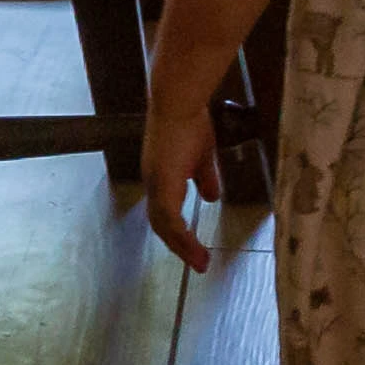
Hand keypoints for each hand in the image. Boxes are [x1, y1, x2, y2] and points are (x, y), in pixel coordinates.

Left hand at [140, 95, 221, 274]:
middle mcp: (153, 183)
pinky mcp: (162, 184)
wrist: (179, 102)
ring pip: (164, 226)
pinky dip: (182, 238)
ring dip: (182, 247)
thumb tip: (211, 198)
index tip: (193, 246)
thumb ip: (205, 178)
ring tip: (200, 262)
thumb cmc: (190, 120)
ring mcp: (155, 184)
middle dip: (179, 245)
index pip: (164, 211)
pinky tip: (195, 248)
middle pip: (161, 224)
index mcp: (160, 176)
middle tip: (197, 263)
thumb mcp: (202, 155)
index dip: (176, 230)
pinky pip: (170, 220)